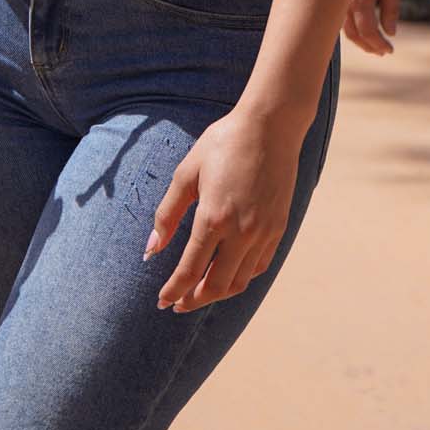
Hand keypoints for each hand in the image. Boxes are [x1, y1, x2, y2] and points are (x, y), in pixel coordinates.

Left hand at [145, 106, 304, 313]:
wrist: (271, 125)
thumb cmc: (224, 142)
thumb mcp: (187, 172)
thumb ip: (167, 214)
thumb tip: (151, 250)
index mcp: (214, 218)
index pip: (190, 270)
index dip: (173, 291)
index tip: (161, 301)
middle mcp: (241, 232)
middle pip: (216, 285)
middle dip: (193, 301)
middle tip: (177, 305)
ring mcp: (263, 232)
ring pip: (240, 281)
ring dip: (217, 294)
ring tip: (200, 294)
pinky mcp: (278, 227)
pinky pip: (259, 266)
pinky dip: (241, 278)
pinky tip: (229, 274)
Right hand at [343, 0, 401, 55]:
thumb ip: (391, 9)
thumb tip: (390, 33)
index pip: (368, 33)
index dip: (380, 44)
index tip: (390, 50)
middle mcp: (342, 0)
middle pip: (353, 34)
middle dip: (368, 46)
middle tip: (383, 51)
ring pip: (343, 27)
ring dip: (358, 38)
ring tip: (373, 43)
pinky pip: (339, 15)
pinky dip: (351, 25)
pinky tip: (362, 27)